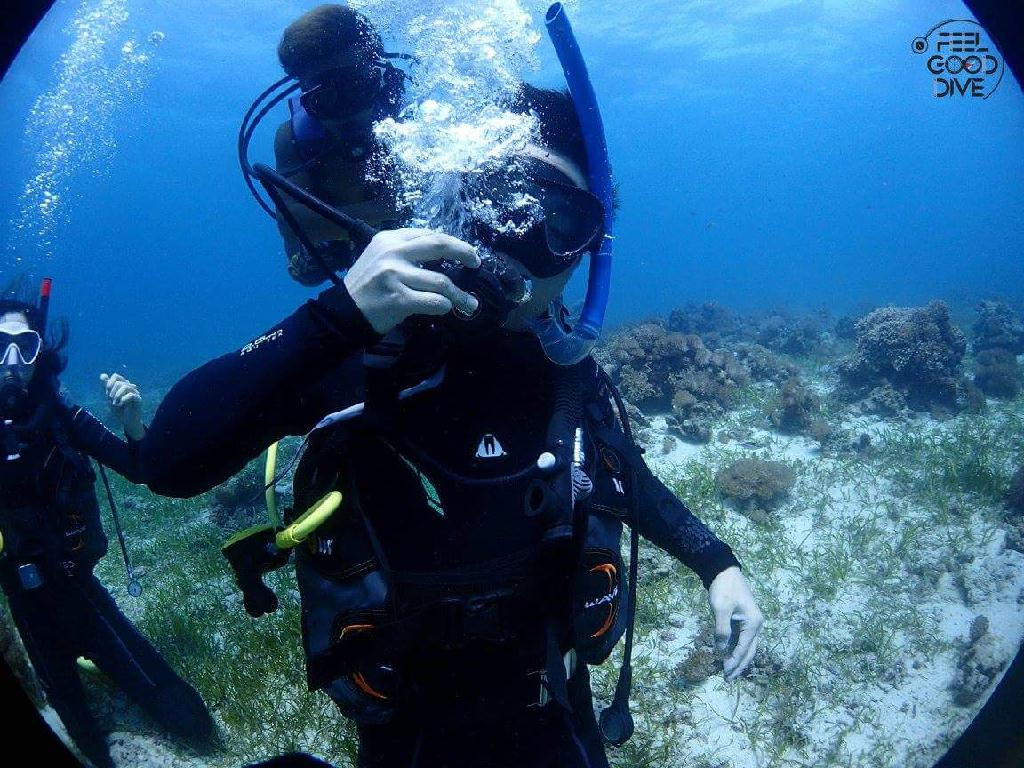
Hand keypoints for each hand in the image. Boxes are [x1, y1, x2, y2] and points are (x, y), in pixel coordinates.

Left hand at [100, 373, 144, 440]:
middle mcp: (130, 387)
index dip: (110, 382)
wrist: (127, 421)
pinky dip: (123, 400)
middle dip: (112, 392)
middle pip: (119, 382)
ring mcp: (135, 393)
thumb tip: (102, 374)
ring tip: (115, 403)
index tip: (107, 391)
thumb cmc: (119, 410)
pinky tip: (121, 404)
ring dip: (117, 396)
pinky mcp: (139, 399)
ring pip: (125, 387)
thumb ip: (107, 386)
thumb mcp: (110, 397)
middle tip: (111, 401)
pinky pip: (131, 395)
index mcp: (123, 385)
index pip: (116, 376)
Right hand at [343, 228, 480, 334]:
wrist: (343, 311)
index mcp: (390, 239)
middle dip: (464, 253)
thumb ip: (406, 251)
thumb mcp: (379, 256)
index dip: (453, 242)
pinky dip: (445, 306)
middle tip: (476, 263)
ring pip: (441, 281)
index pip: (430, 235)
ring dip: (460, 295)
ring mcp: (396, 276)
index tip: (466, 252)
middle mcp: (393, 253)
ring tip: (470, 303)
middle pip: (440, 246)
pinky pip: (433, 302)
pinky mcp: (398, 299)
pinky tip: (447, 309)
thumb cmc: (365, 285)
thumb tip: (442, 252)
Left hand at [708, 566, 763, 681]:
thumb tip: (721, 650)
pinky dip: (736, 650)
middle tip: (728, 679)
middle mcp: (756, 625)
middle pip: (749, 651)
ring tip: (729, 673)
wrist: (724, 570)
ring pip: (746, 647)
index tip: (725, 673)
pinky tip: (728, 657)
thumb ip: (722, 630)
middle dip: (739, 666)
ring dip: (738, 660)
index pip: (744, 648)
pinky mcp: (743, 620)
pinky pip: (741, 640)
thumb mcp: (721, 609)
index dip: (734, 661)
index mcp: (754, 623)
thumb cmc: (723, 588)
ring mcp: (750, 623)